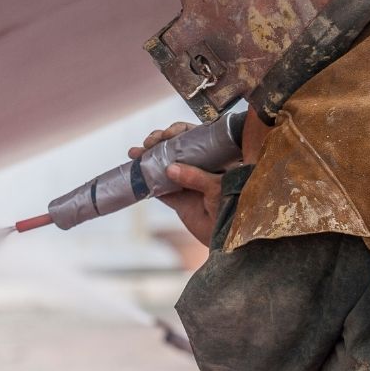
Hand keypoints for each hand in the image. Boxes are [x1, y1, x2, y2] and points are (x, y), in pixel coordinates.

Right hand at [128, 122, 221, 245]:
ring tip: (135, 153)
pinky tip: (135, 171)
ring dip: (147, 157)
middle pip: (175, 148)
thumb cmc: (234, 209)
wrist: (229, 238)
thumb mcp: (217, 188)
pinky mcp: (177, 199)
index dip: (178, 132)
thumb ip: (195, 177)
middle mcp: (199, 167)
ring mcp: (186, 182)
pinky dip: (146, 179)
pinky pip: (158, 186)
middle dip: (159, 142)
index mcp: (215, 158)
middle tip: (148, 142)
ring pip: (163, 164)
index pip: (195, 137)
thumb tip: (171, 168)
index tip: (166, 134)